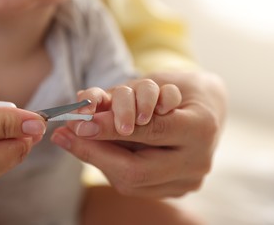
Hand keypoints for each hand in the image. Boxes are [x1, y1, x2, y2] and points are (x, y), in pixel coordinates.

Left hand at [52, 71, 226, 197]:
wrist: (207, 109)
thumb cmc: (179, 89)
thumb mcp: (153, 83)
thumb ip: (122, 98)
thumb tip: (81, 105)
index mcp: (202, 127)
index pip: (151, 131)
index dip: (110, 129)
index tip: (77, 123)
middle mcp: (198, 161)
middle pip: (138, 169)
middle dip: (96, 151)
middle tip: (65, 134)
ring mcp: (188, 180)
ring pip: (132, 181)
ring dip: (97, 160)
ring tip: (74, 139)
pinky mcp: (176, 189)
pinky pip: (135, 184)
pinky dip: (111, 166)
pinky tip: (97, 151)